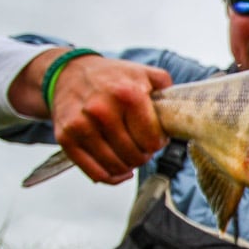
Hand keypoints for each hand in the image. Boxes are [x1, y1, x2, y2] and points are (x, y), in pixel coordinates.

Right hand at [43, 52, 171, 183]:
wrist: (68, 72)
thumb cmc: (110, 77)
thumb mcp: (144, 73)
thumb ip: (167, 89)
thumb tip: (183, 109)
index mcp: (127, 94)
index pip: (152, 140)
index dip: (158, 142)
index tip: (156, 137)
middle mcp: (102, 111)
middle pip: (135, 155)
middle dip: (144, 154)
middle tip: (142, 145)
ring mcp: (81, 125)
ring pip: (116, 166)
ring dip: (128, 165)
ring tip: (130, 153)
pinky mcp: (65, 138)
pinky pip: (95, 172)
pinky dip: (111, 176)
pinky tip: (118, 168)